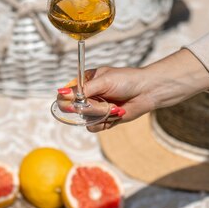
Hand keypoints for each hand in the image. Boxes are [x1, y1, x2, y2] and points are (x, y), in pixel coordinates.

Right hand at [55, 50, 208, 132]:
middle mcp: (87, 96)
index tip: (79, 102)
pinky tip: (116, 114)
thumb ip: (82, 90)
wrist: (148, 91)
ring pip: (84, 119)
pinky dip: (104, 122)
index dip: (69, 100)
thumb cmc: (127, 80)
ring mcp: (95, 108)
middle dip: (90, 108)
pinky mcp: (103, 119)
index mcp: (84, 82)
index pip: (65, 94)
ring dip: (100, 115)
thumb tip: (60, 93)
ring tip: (114, 107)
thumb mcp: (103, 81)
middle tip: (105, 104)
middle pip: (73, 109)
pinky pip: (93, 127)